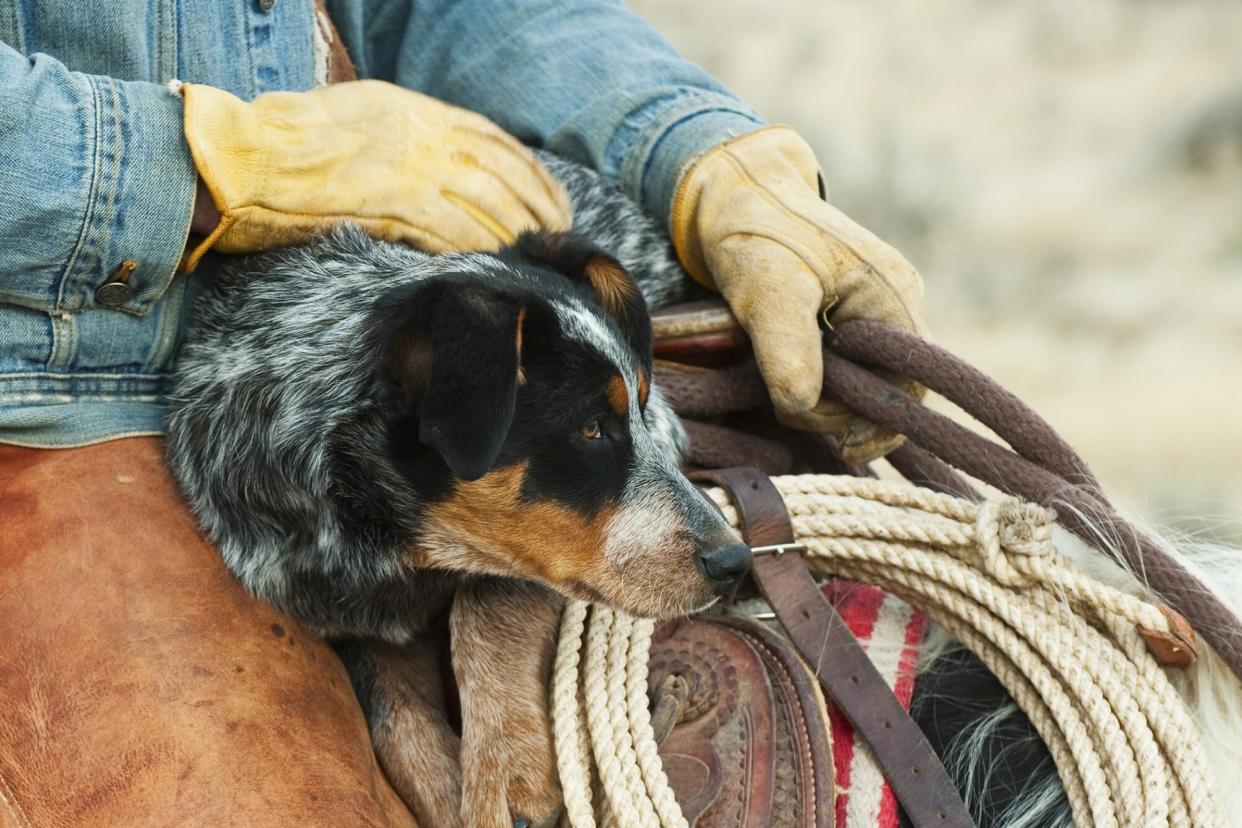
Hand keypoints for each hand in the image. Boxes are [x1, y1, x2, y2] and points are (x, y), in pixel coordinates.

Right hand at [179, 80, 571, 270]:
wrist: (243, 155)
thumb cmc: (288, 141)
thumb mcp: (357, 116)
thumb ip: (404, 133)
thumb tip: (438, 158)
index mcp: (413, 109)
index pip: (491, 137)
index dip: (529, 169)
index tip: (552, 195)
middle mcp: (420, 132)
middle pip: (500, 170)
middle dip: (537, 203)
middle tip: (560, 232)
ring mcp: (409, 167)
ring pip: (486, 200)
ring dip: (517, 230)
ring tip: (537, 254)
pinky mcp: (393, 201)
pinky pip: (452, 228)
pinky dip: (479, 247)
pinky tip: (496, 263)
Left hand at [671, 126, 926, 462]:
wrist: (731, 194)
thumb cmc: (754, 234)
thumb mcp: (766, 293)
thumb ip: (787, 351)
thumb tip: (803, 406)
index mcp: (892, 294)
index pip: (910, 384)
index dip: (880, 422)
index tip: (842, 446)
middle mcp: (891, 302)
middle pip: (886, 387)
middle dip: (841, 410)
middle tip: (791, 408)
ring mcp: (869, 308)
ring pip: (860, 379)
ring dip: (823, 395)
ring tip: (778, 382)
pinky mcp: (841, 314)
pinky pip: (841, 365)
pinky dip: (815, 379)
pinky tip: (785, 375)